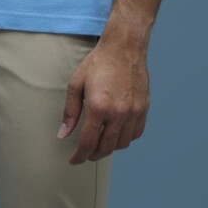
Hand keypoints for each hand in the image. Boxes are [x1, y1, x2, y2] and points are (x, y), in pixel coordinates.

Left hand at [56, 36, 149, 164]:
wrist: (124, 47)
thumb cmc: (99, 62)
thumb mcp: (76, 83)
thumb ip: (70, 111)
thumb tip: (64, 133)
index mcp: (98, 106)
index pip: (88, 142)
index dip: (79, 156)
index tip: (74, 160)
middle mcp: (118, 112)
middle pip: (106, 147)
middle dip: (93, 154)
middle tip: (86, 154)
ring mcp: (133, 111)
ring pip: (122, 143)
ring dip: (109, 148)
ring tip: (100, 143)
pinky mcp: (143, 108)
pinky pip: (136, 133)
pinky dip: (125, 138)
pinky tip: (117, 133)